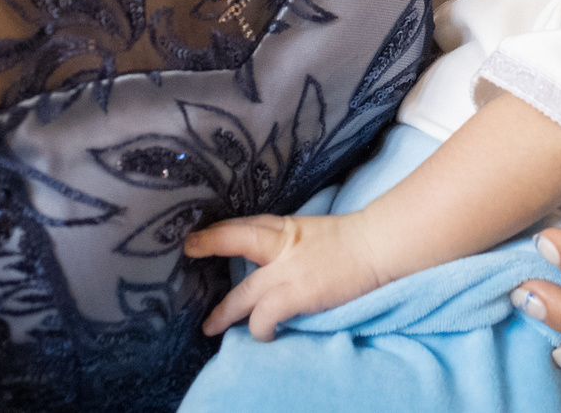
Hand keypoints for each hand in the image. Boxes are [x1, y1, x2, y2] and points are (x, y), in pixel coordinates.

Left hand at [186, 212, 387, 340]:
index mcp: (284, 228)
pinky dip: (259, 329)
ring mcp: (287, 270)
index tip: (191, 237)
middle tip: (185, 252)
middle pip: (235, 242)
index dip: (215, 231)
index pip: (243, 225)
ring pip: (243, 294)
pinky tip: (264, 335)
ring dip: (224, 313)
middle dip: (208, 247)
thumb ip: (285, 243)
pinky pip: (264, 317)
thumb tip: (264, 258)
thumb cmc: (348, 242)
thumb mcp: (309, 233)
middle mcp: (280, 245)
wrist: (376, 246)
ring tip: (211, 327)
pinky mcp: (297, 293)